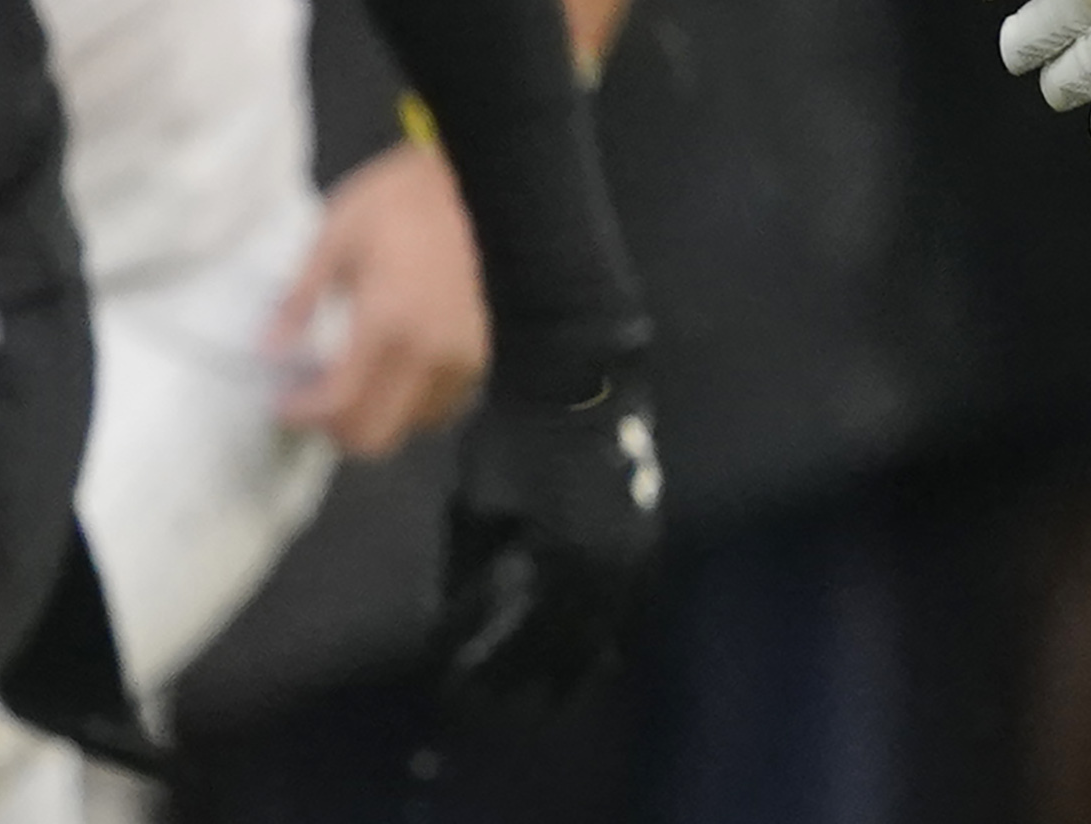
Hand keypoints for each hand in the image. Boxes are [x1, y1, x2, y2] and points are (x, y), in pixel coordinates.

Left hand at [270, 139, 490, 458]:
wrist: (482, 182)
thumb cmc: (400, 200)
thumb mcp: (336, 234)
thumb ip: (300, 298)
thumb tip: (268, 349)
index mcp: (386, 323)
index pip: (339, 402)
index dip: (301, 414)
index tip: (279, 403)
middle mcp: (429, 356)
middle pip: (376, 434)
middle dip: (335, 429)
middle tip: (310, 401)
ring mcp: (463, 362)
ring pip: (410, 427)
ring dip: (374, 417)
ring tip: (349, 383)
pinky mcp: (485, 358)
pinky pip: (440, 408)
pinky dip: (408, 405)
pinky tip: (389, 373)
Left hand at [438, 364, 659, 708]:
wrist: (576, 379)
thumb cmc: (511, 434)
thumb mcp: (473, 503)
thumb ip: (464, 564)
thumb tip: (446, 612)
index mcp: (560, 564)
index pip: (520, 640)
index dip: (487, 669)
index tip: (455, 688)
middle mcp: (605, 572)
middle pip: (567, 650)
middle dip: (529, 682)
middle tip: (501, 712)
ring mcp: (633, 557)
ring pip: (604, 634)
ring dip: (573, 668)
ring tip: (549, 699)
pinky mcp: (644, 538)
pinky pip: (625, 606)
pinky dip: (602, 634)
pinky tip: (586, 652)